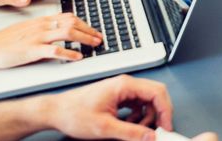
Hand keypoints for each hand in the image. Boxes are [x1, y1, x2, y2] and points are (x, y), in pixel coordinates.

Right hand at [0, 12, 102, 68]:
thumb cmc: (5, 41)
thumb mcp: (27, 29)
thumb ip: (43, 29)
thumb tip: (58, 31)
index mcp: (41, 21)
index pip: (68, 17)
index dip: (84, 22)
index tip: (93, 29)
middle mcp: (42, 26)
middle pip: (72, 22)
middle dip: (89, 29)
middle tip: (100, 38)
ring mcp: (37, 37)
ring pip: (67, 32)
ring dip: (85, 38)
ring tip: (95, 45)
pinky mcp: (32, 50)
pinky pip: (55, 50)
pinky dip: (69, 53)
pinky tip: (77, 57)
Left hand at [36, 75, 217, 140]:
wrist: (55, 112)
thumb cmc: (74, 113)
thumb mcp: (105, 127)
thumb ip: (131, 132)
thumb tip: (151, 136)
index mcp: (124, 85)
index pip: (158, 92)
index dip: (166, 110)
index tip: (166, 127)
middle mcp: (124, 85)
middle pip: (155, 96)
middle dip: (158, 115)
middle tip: (157, 132)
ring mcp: (121, 90)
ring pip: (146, 102)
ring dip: (147, 118)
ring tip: (137, 131)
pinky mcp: (116, 97)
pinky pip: (136, 105)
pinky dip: (138, 117)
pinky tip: (129, 126)